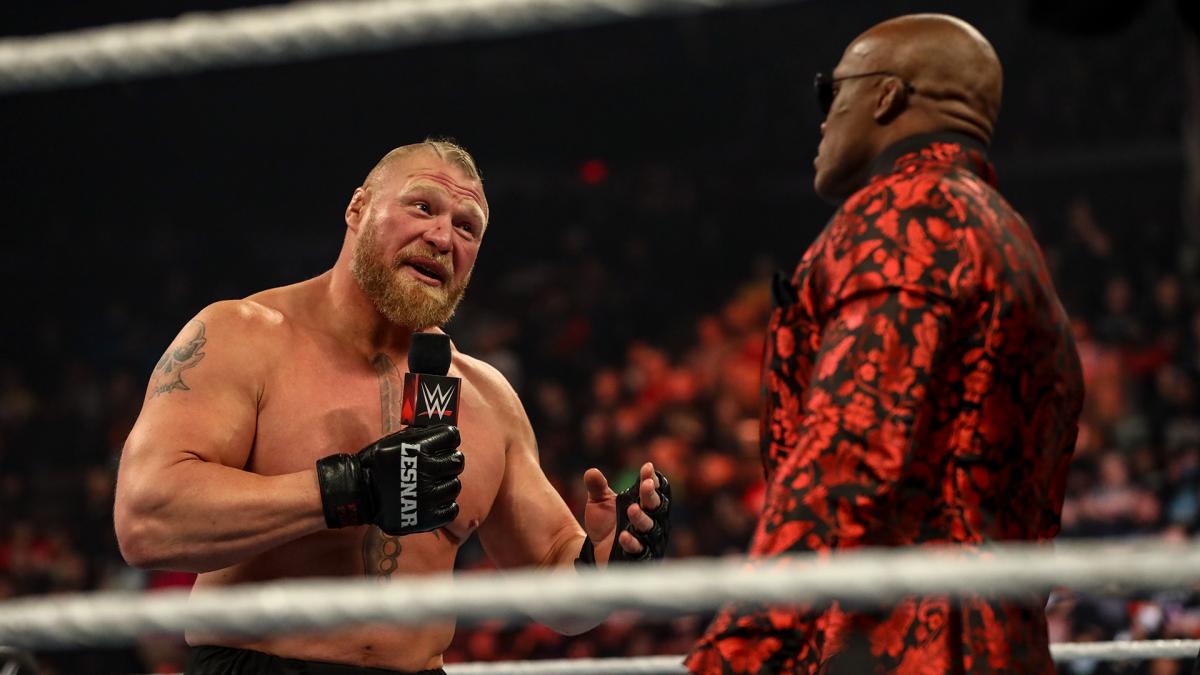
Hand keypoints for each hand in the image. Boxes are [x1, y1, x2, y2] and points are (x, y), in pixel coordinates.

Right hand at [317, 425, 463, 535]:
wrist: (360, 494)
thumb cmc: (377, 464)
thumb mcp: (394, 441)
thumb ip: (419, 435)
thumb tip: (442, 429)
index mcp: (419, 449)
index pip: (452, 436)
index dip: (449, 438)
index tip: (445, 443)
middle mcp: (427, 471)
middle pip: (457, 461)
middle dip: (450, 460)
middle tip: (440, 465)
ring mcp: (429, 496)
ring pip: (455, 485)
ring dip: (446, 483)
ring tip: (431, 484)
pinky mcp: (428, 517)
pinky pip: (452, 509)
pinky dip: (445, 505)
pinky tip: (434, 500)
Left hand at [580, 462, 670, 564]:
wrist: (594, 550)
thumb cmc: (603, 523)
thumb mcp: (598, 502)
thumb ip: (596, 487)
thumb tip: (591, 472)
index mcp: (641, 502)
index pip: (651, 488)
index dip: (651, 478)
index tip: (647, 468)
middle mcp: (648, 518)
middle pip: (655, 505)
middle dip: (652, 495)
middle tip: (647, 484)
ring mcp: (645, 537)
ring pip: (649, 527)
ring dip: (642, 518)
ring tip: (632, 509)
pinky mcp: (638, 555)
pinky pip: (638, 549)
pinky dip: (632, 542)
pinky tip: (623, 535)